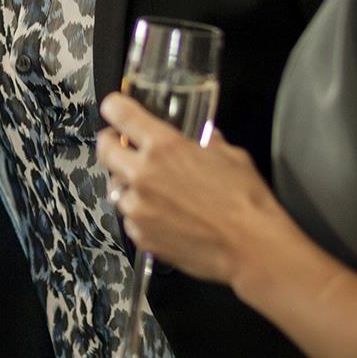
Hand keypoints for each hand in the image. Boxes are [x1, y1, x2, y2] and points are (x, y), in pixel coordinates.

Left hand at [96, 92, 283, 285]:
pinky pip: (129, 218)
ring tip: (150, 189)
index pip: (119, 113)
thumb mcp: (230, 156)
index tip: (114, 108)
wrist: (252, 249)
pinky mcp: (141, 236)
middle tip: (121, 146)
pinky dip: (139, 215)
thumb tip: (205, 138)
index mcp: (163, 145)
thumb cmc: (246, 202)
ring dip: (128, 184)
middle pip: (104, 149)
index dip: (115, 107)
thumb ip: (208, 142)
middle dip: (111, 144)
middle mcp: (143, 173)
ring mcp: (138, 207)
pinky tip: (161, 216)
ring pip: (116, 187)